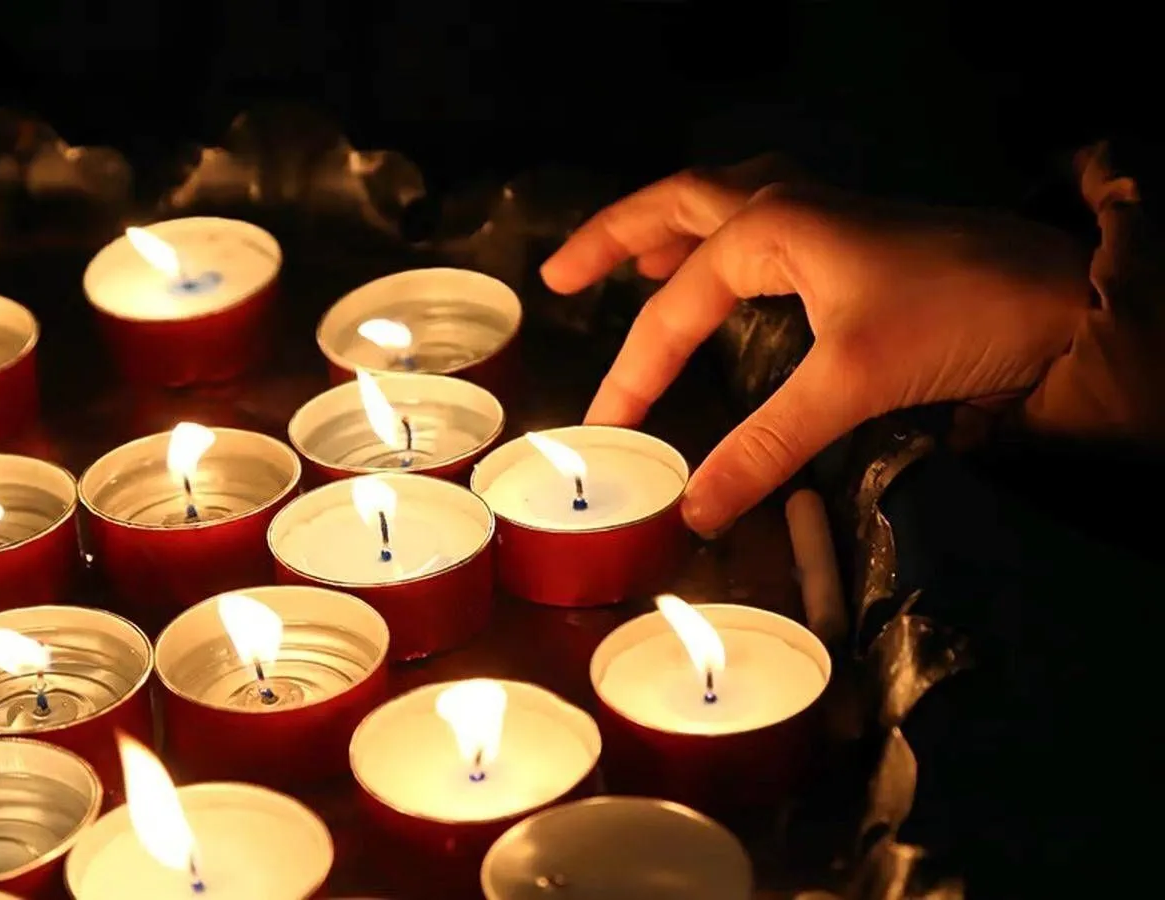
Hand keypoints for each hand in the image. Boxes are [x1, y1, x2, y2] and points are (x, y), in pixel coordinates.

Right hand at [546, 179, 1091, 534]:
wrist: (1064, 305)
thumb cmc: (956, 319)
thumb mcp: (850, 383)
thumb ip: (765, 444)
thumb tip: (697, 511)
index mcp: (775, 227)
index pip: (678, 306)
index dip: (634, 368)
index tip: (605, 425)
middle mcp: (791, 207)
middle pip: (678, 205)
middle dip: (614, 237)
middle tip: (561, 275)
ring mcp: (825, 217)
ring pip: (723, 202)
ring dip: (669, 226)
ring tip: (631, 262)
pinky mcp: (854, 243)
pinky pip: (765, 225)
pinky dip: (724, 240)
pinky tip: (726, 271)